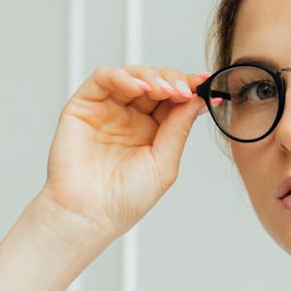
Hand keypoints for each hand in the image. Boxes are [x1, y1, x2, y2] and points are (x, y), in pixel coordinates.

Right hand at [39, 63, 209, 245]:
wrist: (90, 215)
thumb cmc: (125, 199)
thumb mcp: (164, 163)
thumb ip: (179, 128)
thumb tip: (198, 99)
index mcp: (152, 131)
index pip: (172, 99)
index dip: (189, 88)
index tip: (205, 83)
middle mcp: (130, 117)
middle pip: (155, 82)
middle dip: (173, 81)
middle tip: (184, 91)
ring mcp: (107, 109)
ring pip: (132, 75)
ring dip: (152, 77)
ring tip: (165, 90)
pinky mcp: (84, 105)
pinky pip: (104, 78)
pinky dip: (123, 76)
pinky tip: (140, 88)